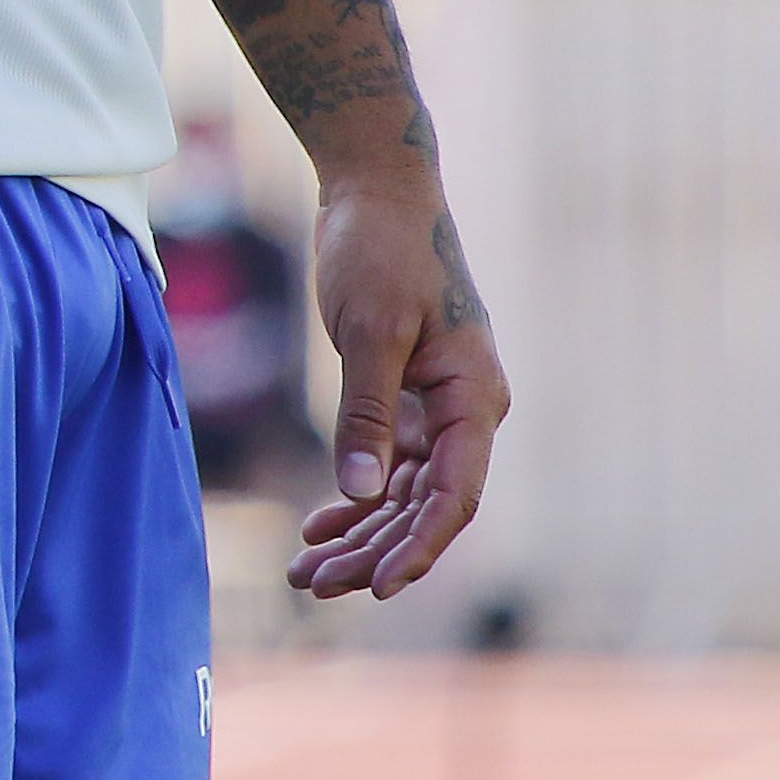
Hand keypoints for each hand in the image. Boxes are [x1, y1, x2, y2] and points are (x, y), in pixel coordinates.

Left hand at [286, 177, 502, 599]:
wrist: (376, 190)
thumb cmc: (379, 249)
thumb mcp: (369, 331)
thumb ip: (366, 413)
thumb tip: (363, 493)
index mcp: (474, 398)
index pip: (454, 496)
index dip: (418, 547)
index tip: (378, 589)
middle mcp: (465, 411)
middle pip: (426, 505)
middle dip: (373, 550)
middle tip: (313, 585)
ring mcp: (437, 406)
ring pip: (405, 491)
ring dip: (360, 531)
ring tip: (306, 571)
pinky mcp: (405, 394)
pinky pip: (387, 462)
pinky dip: (355, 494)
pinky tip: (319, 524)